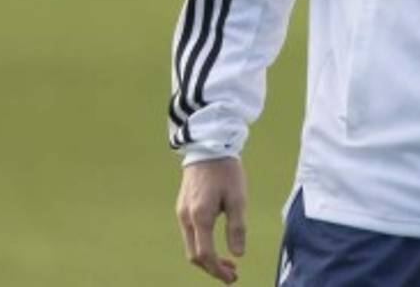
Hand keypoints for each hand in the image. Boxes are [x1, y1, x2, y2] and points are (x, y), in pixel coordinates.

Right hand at [176, 157, 247, 283]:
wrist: (208, 145)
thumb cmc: (226, 170)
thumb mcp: (237, 198)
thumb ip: (237, 227)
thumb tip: (238, 254)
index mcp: (199, 216)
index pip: (204, 255)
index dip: (217, 270)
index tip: (233, 277)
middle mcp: (185, 217)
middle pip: (194, 255)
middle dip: (212, 268)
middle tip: (233, 274)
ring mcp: (181, 212)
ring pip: (191, 245)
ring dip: (208, 258)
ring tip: (228, 262)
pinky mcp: (182, 207)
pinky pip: (191, 234)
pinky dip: (202, 245)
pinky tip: (216, 243)